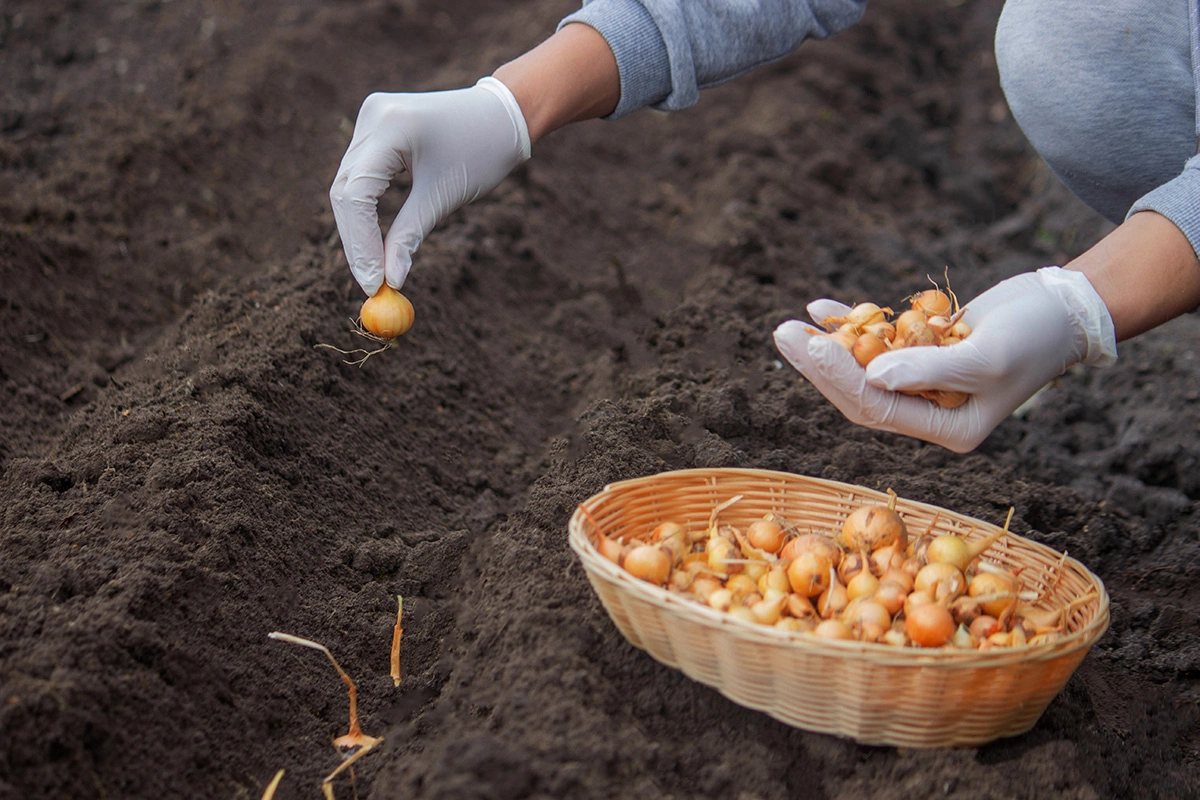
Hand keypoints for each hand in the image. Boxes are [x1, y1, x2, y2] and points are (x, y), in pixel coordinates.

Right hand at [329, 77, 530, 295]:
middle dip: (356, 240)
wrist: (502, 115)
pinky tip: (374, 241)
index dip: (360, 242)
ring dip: (358, 228)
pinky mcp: (375, 128)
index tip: (372, 282)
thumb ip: (409, 236)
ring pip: (349, 184)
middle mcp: (373, 117)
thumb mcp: (444, 196)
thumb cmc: (482, 151)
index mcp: (390, 126)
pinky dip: (366, 209)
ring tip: (374, 269)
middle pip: (346, 189)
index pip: (356, 192)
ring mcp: (371, 119)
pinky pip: (361, 175)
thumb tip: (389, 280)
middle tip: (369, 283)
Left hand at [773, 268, 1117, 451]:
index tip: (809, 344)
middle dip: (819, 366)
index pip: (878, 409)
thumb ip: (929, 369)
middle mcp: (931, 415)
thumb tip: (873, 375)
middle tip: (782, 335)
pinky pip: (878, 345)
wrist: (1065, 308)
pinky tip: (822, 308)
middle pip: (860, 394)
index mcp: (949, 431)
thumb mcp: (985, 356)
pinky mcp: (923, 355)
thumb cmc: (1035, 336)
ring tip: (791, 325)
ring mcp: (925, 386)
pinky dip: (852, 327)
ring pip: (862, 371)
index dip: (839, 378)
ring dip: (827, 348)